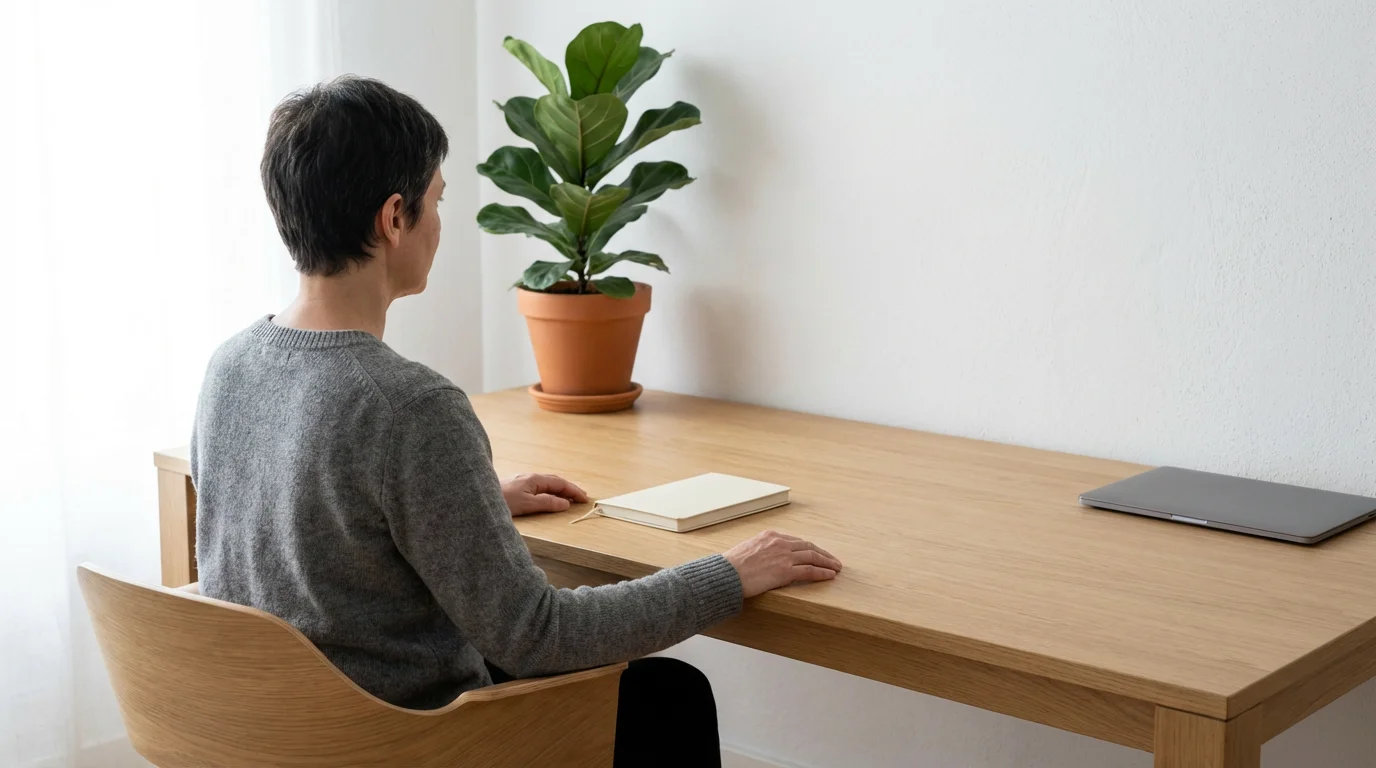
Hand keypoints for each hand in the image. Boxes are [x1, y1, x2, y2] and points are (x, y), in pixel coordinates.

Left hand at [502, 473, 589, 516]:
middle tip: (581, 497)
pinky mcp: (516, 486)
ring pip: (546, 483)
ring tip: (568, 497)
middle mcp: (530, 477)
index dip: (574, 490)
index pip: (560, 483)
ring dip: (559, 489)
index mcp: (535, 479)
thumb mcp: (527, 505)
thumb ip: (547, 503)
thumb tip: (565, 503)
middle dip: (569, 488)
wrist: (478, 497)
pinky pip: (538, 486)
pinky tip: (547, 496)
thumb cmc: (502, 501)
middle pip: (555, 480)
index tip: (585, 499)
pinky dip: (549, 490)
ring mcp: (522, 481)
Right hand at [722, 530, 842, 597]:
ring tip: (836, 568)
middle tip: (833, 560)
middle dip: (822, 553)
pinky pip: (809, 571)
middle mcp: (779, 542)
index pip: (796, 540)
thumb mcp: (747, 550)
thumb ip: (761, 551)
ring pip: (812, 556)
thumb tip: (767, 559)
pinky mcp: (785, 571)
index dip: (809, 547)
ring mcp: (784, 556)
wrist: (725, 574)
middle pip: (808, 546)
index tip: (816, 552)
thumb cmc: (731, 566)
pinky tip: (830, 575)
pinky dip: (822, 572)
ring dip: (827, 562)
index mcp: (770, 535)